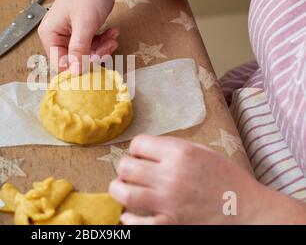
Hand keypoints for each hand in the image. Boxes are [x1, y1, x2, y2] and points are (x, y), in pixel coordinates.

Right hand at [38, 0, 118, 73]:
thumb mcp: (85, 25)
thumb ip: (79, 50)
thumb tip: (75, 73)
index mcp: (49, 34)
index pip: (59, 63)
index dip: (78, 68)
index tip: (96, 65)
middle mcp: (55, 34)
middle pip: (73, 59)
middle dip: (93, 55)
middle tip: (110, 48)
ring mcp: (68, 32)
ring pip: (84, 53)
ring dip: (101, 48)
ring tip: (114, 37)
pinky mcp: (80, 29)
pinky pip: (90, 43)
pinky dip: (102, 40)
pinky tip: (113, 32)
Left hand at [108, 134, 301, 224]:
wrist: (247, 210)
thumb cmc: (226, 178)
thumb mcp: (202, 151)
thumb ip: (172, 148)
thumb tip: (145, 151)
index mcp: (180, 153)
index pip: (138, 143)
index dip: (137, 148)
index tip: (141, 155)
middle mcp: (171, 176)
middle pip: (126, 167)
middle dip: (125, 168)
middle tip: (132, 172)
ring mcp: (169, 203)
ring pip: (124, 194)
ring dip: (119, 190)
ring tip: (125, 189)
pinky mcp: (169, 224)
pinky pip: (135, 223)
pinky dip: (129, 218)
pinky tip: (133, 213)